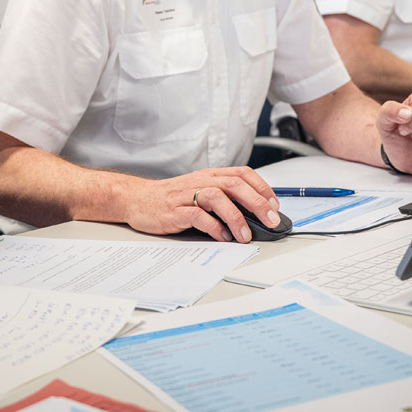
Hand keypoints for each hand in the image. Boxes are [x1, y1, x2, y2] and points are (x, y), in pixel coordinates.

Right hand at [124, 167, 280, 242]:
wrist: (137, 199)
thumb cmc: (170, 198)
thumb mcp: (198, 191)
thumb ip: (222, 198)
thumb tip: (253, 215)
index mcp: (209, 175)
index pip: (241, 174)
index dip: (261, 187)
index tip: (274, 205)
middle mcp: (200, 181)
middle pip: (234, 185)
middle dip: (256, 202)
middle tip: (270, 221)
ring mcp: (186, 195)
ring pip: (217, 197)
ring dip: (236, 216)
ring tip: (245, 235)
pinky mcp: (174, 211)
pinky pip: (198, 216)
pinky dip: (214, 227)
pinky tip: (222, 237)